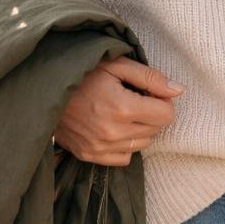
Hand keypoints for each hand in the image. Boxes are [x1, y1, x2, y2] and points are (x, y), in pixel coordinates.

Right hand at [52, 55, 183, 166]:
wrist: (45, 89)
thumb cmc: (83, 72)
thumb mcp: (117, 65)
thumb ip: (150, 78)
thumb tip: (179, 91)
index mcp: (123, 107)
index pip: (166, 115)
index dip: (161, 100)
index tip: (148, 92)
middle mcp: (114, 133)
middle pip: (156, 130)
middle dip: (151, 113)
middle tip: (133, 98)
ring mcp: (100, 148)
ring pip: (142, 145)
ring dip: (139, 129)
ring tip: (121, 112)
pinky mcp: (89, 156)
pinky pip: (123, 158)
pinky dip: (124, 145)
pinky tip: (112, 127)